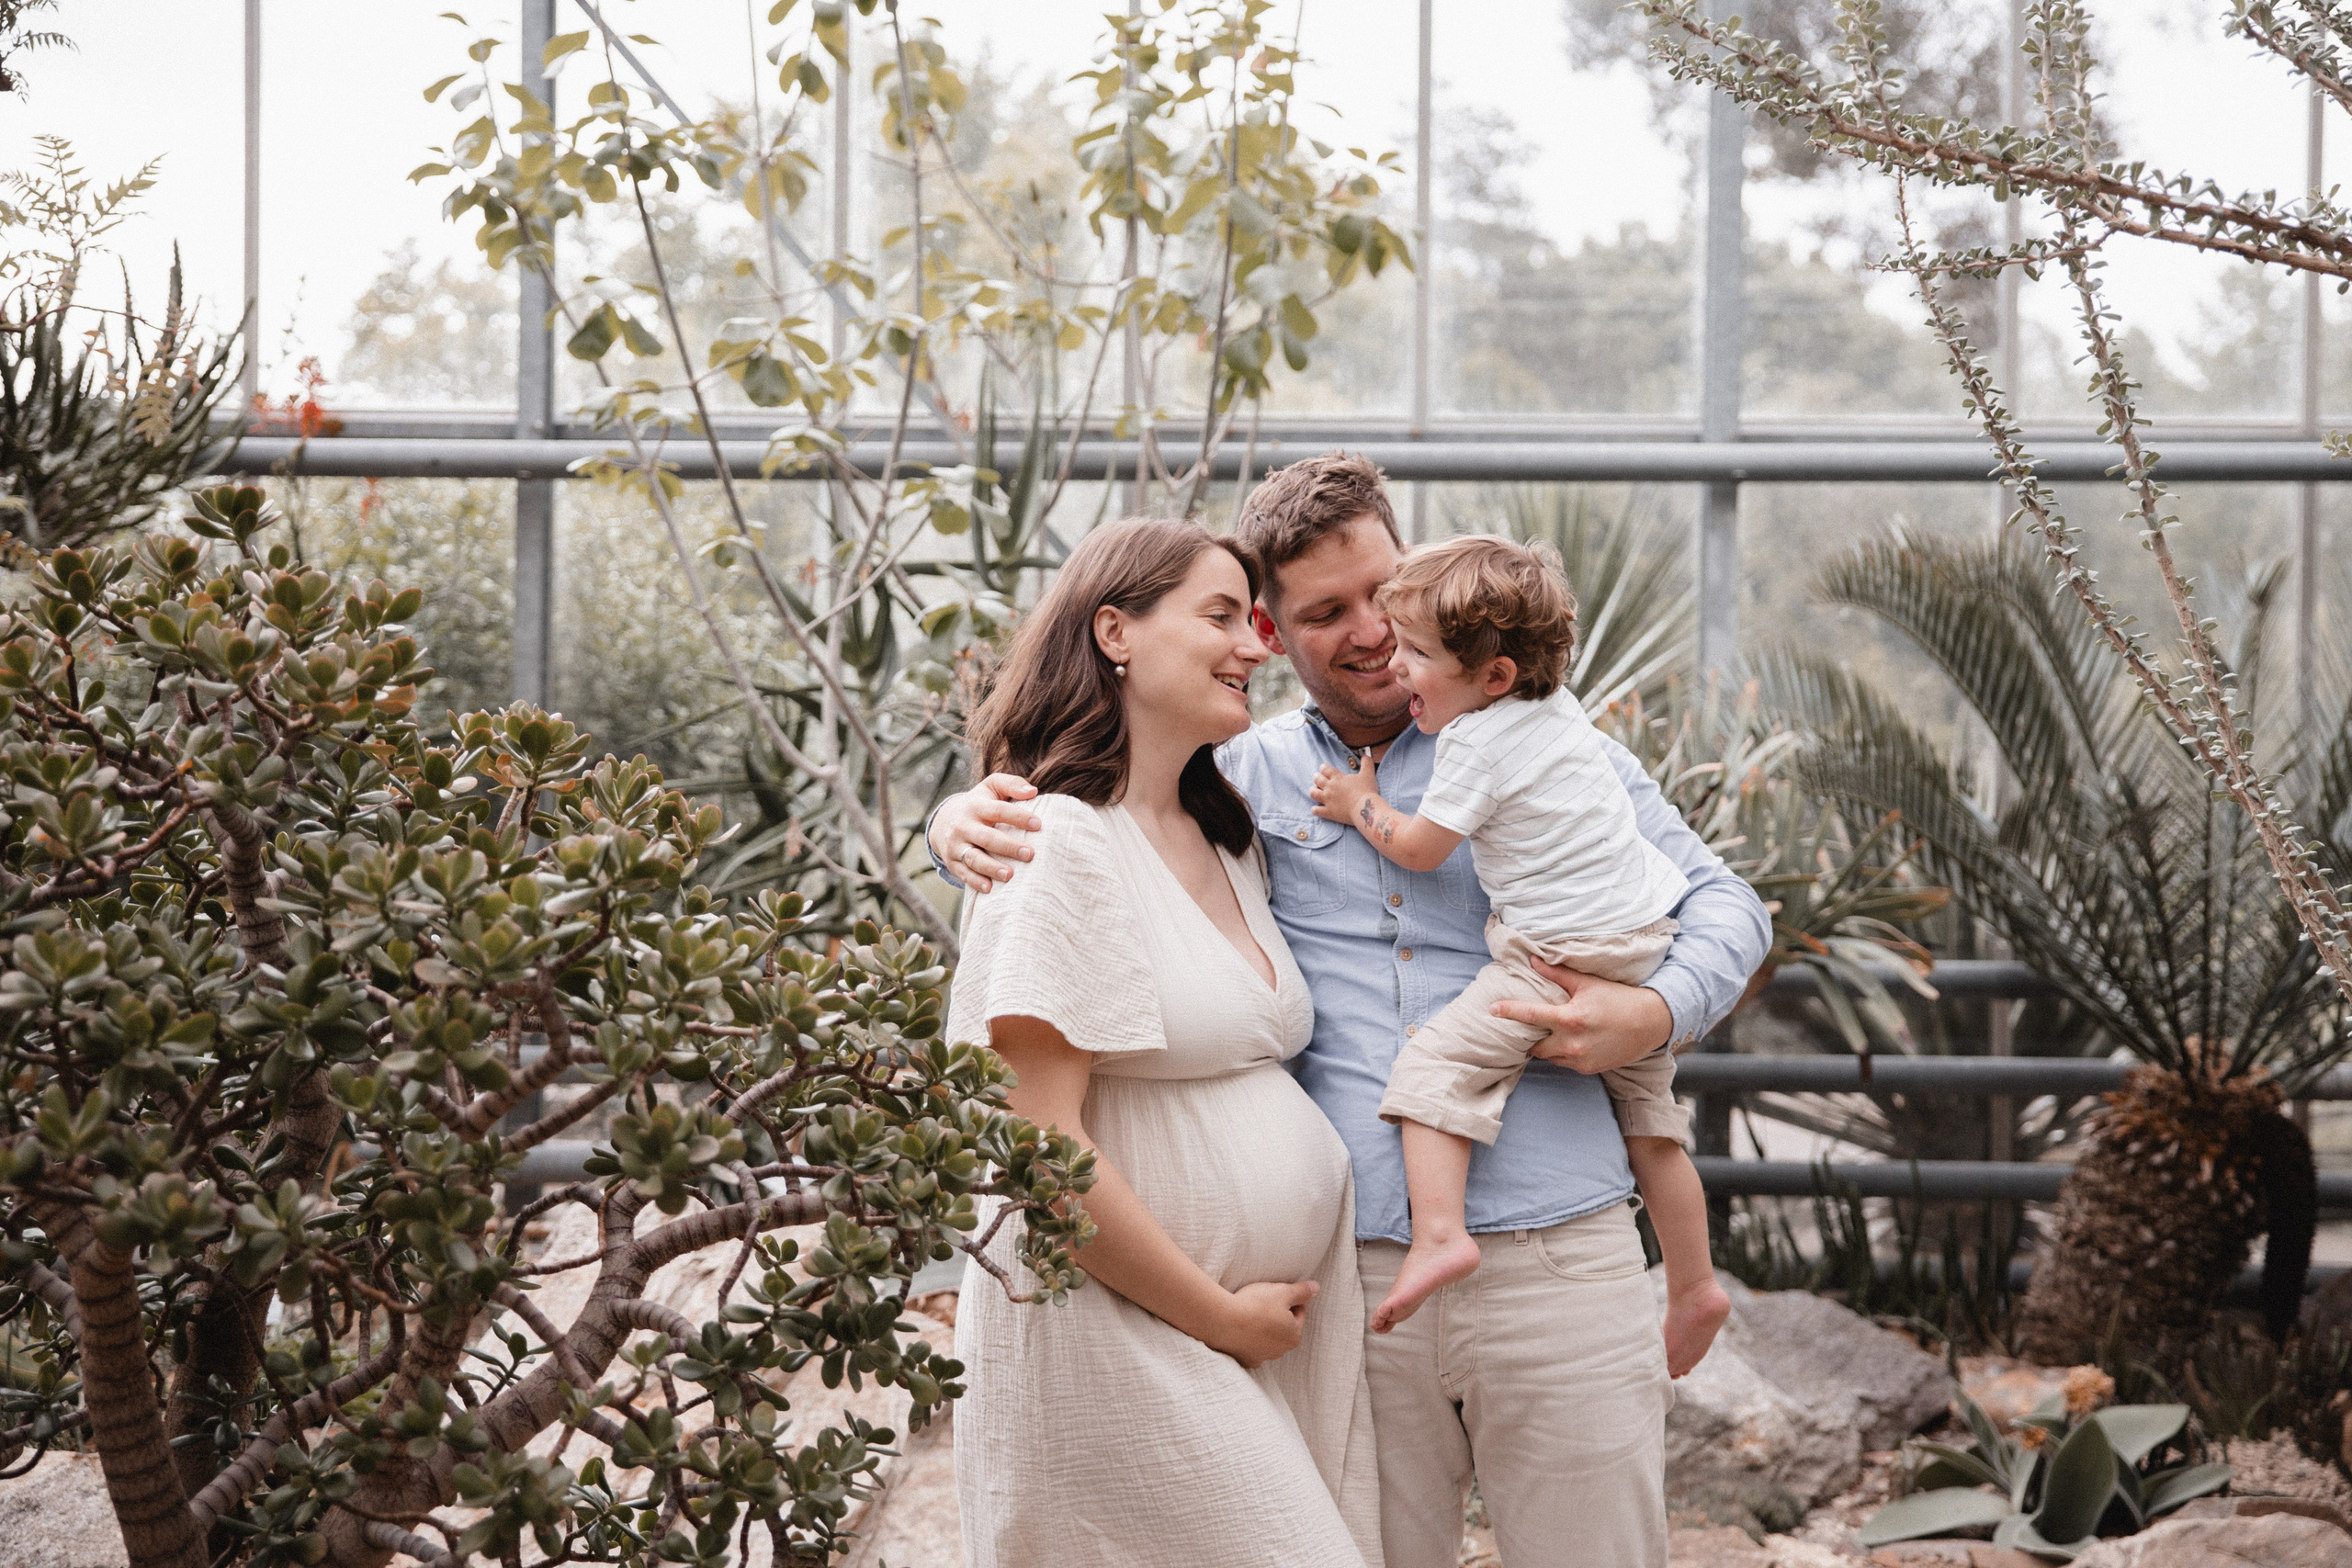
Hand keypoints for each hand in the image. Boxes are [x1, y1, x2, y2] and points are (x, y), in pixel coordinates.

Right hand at [930, 773, 1041, 892]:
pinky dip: (975, 882)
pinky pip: (963, 873)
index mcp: (976, 806)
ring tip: (1010, 875)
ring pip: (973, 858)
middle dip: (1008, 846)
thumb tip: (1033, 791)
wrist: (942, 820)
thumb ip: (1011, 784)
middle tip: (1030, 854)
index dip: (1018, 817)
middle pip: (986, 837)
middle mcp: (963, 826)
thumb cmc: (978, 803)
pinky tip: (990, 888)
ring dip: (991, 868)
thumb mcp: (991, 787)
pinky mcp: (952, 862)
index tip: (1038, 825)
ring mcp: (956, 845)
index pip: (998, 810)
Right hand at [1207, 1279, 1318, 1368]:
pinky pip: (1251, 1347)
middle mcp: (1281, 1351)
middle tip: (1263, 1301)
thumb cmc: (1255, 1305)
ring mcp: (1262, 1357)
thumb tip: (1316, 1288)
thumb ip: (1302, 1291)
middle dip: (1277, 1315)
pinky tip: (1241, 1328)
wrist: (1223, 1321)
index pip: (1298, 1313)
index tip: (1276, 1292)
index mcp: (1294, 1335)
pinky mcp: (1245, 1359)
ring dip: (1263, 1327)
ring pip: (1267, 1338)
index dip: (1289, 1299)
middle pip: (1283, 1327)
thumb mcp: (1282, 1292)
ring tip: (1250, 1312)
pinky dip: (1248, 1339)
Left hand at [1308, 753, 1375, 825]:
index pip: (1324, 769)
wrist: (1366, 808)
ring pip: (1313, 793)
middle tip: (1318, 778)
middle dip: (1317, 777)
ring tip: (1315, 790)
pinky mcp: (1329, 812)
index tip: (1324, 769)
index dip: (1323, 768)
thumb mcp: (1368, 773)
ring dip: (1313, 791)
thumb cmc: (1367, 790)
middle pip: (1317, 779)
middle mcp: (1330, 788)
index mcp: (1337, 778)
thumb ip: (1366, 762)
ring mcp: (1328, 800)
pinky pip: (1316, 810)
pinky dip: (1315, 809)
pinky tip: (1317, 807)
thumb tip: (1365, 754)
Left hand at [1496, 963, 1674, 1075]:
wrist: (1650, 1023)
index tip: (1491, 1010)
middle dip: (1533, 1037)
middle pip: (1535, 1045)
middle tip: (1537, 1026)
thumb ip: (1557, 974)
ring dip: (1549, 1046)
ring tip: (1558, 1032)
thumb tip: (1533, 960)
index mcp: (1570, 1019)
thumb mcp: (1588, 983)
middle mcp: (1573, 1043)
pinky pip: (1565, 1063)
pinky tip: (1575, 1041)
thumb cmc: (1618, 999)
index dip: (1509, 1011)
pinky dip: (1564, 1054)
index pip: (1531, 1015)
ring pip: (1550, 1056)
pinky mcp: (1588, 1070)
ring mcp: (1580, 1060)